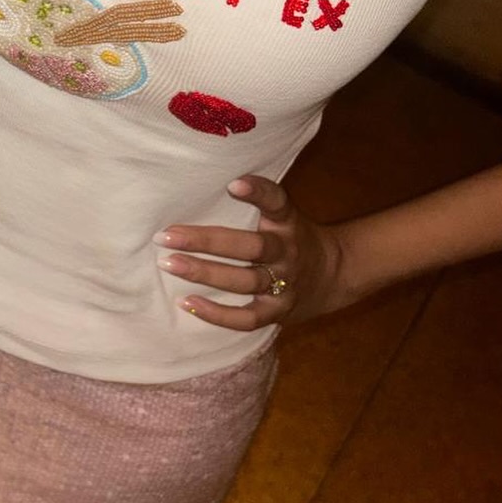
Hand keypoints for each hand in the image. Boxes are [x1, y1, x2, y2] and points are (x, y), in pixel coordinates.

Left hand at [153, 174, 350, 331]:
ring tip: (169, 265)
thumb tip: (195, 187)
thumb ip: (254, 205)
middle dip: (206, 241)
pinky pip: (247, 318)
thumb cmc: (290, 239)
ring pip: (244, 281)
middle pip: (251, 247)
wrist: (335, 276)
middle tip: (167, 235)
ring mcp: (285, 284)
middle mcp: (288, 252)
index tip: (232, 183)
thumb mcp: (282, 216)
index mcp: (287, 223)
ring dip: (204, 273)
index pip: (277, 202)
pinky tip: (187, 303)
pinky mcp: (279, 312)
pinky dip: (216, 314)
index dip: (259, 192)